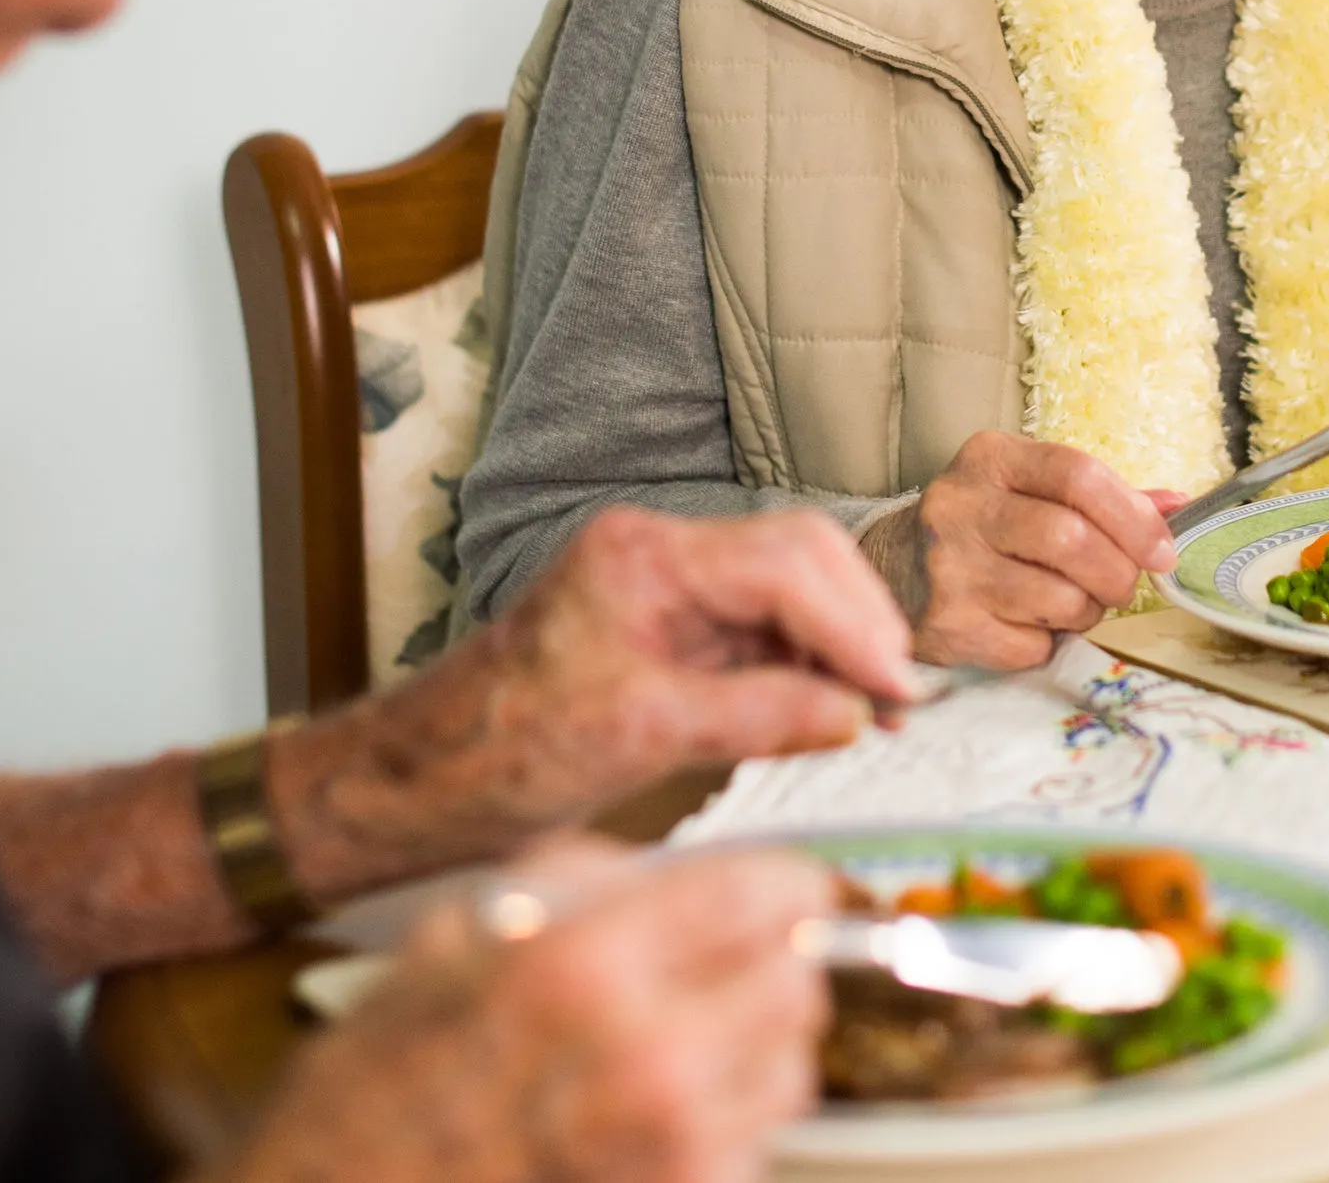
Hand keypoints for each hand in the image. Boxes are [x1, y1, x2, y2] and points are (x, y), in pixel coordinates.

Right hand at [239, 836, 830, 1182]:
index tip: (774, 888)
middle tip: (720, 966)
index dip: (778, 884)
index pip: (769, 895)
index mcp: (585, 965)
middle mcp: (645, 1058)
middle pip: (798, 980)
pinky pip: (755, 1145)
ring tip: (680, 1046)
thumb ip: (586, 883)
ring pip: (792, 1067)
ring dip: (752, 1048)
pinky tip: (653, 1116)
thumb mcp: (459, 930)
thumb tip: (683, 870)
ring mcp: (672, 1149)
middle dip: (765, 964)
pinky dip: (724, 1124)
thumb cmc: (379, 1088)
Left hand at [276, 506, 914, 896]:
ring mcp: (663, 586)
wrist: (426, 777)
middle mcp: (657, 552)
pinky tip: (833, 708)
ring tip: (879, 710)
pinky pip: (759, 626)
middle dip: (859, 621)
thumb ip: (758, 716)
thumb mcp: (642, 736)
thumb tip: (855, 714)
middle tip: (902, 697)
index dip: (855, 626)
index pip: (784, 562)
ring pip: (787, 589)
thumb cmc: (503, 750)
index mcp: (643, 555)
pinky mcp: (667, 626)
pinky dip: (803, 663)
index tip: (897, 690)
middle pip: (798, 555)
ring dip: (838, 644)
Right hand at [863, 430, 1175, 669]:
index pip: (1078, 475)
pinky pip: (1032, 645)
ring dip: (1085, 611)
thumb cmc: (981, 527)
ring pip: (1060, 598)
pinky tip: (1027, 626)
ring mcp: (949, 568)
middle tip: (1120, 587)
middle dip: (1117, 572)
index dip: (1135, 517)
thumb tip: (1181, 505)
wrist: (888, 572)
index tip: (1163, 551)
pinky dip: (1047, 643)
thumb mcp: (1027, 490)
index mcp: (990, 458)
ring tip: (1070, 605)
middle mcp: (961, 506)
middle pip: (1072, 539)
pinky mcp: (947, 625)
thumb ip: (1101, 498)